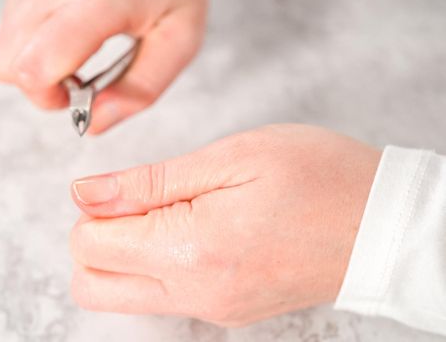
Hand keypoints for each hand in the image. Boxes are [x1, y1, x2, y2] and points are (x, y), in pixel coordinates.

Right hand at [0, 0, 207, 133]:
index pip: (37, 65)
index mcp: (99, 1)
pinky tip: (67, 26)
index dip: (50, 98)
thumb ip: (141, 89)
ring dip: (34, 61)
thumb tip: (94, 125)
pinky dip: (32, 39)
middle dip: (39, 86)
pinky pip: (8, 26)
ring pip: (2, 47)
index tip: (78, 96)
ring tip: (77, 45)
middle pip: (5, 64)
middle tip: (78, 75)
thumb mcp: (179, 38)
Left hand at [68, 124, 380, 325]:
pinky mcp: (226, 311)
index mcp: (190, 250)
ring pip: (125, 296)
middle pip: (93, 285)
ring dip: (125, 253)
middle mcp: (195, 294)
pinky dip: (158, 264)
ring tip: (174, 211)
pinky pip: (164, 296)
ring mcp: (211, 310)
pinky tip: (197, 229)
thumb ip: (146, 182)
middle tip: (137, 202)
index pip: (89, 246)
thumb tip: (86, 194)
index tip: (126, 187)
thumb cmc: (318, 179)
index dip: (94, 209)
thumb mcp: (229, 158)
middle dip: (94, 240)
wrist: (384, 226)